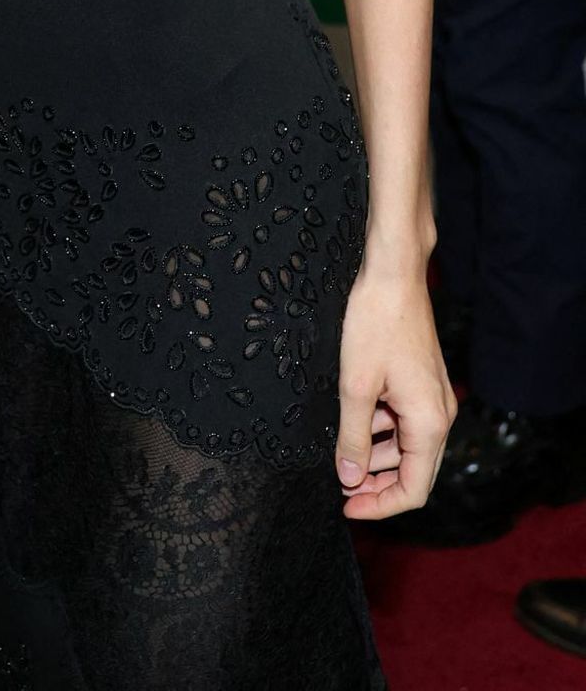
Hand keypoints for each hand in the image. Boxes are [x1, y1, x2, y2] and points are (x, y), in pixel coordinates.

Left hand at [334, 264, 456, 518]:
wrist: (393, 274)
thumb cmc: (375, 324)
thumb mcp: (355, 385)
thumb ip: (353, 437)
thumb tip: (349, 478)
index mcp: (429, 424)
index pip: (413, 490)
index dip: (379, 506)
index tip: (346, 506)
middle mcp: (440, 415)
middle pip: (413, 472)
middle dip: (377, 485)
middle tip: (340, 487)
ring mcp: (434, 398)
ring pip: (408, 447)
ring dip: (377, 457)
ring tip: (341, 456)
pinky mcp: (423, 383)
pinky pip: (405, 421)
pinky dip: (382, 430)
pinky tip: (355, 421)